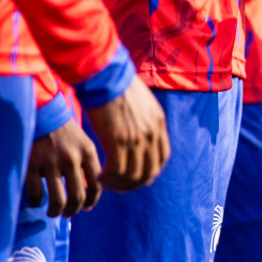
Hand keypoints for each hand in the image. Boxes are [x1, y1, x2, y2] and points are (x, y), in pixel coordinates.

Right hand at [27, 117, 100, 216]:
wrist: (41, 112)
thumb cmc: (64, 131)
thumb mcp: (82, 142)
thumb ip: (86, 164)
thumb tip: (88, 192)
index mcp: (88, 152)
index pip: (96, 185)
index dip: (92, 201)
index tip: (87, 207)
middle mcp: (72, 159)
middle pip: (77, 197)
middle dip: (73, 211)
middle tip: (68, 213)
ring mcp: (51, 163)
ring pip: (57, 200)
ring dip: (55, 211)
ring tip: (53, 212)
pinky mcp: (31, 165)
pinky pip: (36, 195)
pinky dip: (36, 202)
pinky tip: (37, 200)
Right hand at [84, 75, 169, 190]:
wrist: (107, 76)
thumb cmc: (118, 86)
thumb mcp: (142, 103)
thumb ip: (145, 119)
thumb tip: (140, 131)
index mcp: (158, 123)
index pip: (162, 157)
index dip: (150, 171)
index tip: (136, 175)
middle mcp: (151, 133)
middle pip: (150, 171)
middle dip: (134, 183)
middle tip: (118, 184)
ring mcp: (136, 138)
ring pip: (133, 175)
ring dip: (119, 183)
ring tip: (105, 181)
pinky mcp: (118, 141)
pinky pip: (117, 170)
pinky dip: (109, 179)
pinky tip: (99, 177)